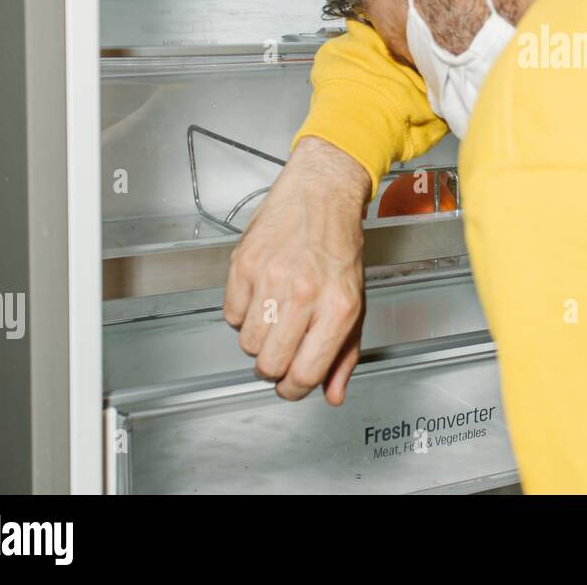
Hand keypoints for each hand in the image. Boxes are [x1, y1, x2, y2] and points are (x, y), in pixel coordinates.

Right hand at [224, 136, 371, 404]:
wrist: (321, 194)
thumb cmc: (340, 246)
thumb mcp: (356, 300)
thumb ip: (345, 353)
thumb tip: (333, 392)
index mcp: (338, 307)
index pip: (306, 373)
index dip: (295, 389)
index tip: (292, 385)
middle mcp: (304, 294)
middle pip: (270, 365)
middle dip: (273, 367)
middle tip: (281, 350)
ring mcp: (271, 278)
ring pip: (247, 344)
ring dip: (258, 339)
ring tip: (274, 315)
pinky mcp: (244, 265)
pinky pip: (230, 315)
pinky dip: (242, 313)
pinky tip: (261, 295)